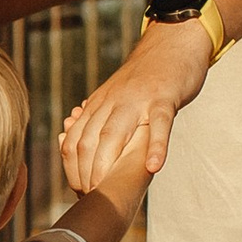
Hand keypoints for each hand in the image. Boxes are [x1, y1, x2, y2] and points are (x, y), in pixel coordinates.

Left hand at [61, 26, 205, 191]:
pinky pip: (158, 124)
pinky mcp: (164, 98)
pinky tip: (154, 168)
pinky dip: (155, 146)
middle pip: (88, 142)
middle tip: (93, 198)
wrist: (172, 44)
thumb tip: (68, 138)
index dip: (72, 168)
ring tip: (110, 191)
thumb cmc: (145, 78)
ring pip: (115, 135)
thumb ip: (92, 118)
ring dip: (109, 166)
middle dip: (86, 173)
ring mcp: (137, 100)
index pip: (74, 140)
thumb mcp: (113, 97)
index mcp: (98, 105)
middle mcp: (111, 102)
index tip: (78, 190)